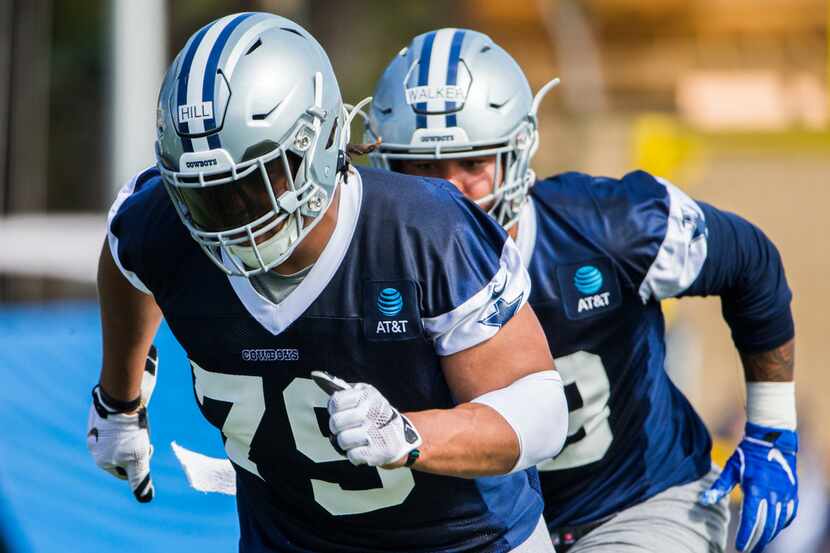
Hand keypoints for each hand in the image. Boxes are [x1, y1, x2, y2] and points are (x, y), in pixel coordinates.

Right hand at [86, 345, 157, 501]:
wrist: (120, 398)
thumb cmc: (129, 431)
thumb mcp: (138, 458)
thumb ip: (140, 478)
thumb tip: (146, 498)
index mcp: (99, 459)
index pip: (122, 471)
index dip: (139, 463)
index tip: (146, 448)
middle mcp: (93, 445)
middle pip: (120, 454)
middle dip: (135, 448)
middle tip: (143, 435)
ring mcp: (95, 428)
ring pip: (119, 438)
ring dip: (131, 434)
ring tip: (139, 424)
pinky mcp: (101, 413)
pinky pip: (116, 422)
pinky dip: (126, 421)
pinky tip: (133, 414)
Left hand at [312, 371, 421, 467]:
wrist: (401, 435)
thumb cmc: (375, 414)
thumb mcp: (364, 395)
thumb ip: (342, 389)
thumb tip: (317, 375)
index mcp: (366, 395)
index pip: (336, 402)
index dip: (334, 409)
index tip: (340, 411)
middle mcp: (371, 412)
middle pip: (335, 423)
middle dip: (337, 427)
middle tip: (346, 427)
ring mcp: (374, 433)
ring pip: (342, 440)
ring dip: (346, 442)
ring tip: (356, 438)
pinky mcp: (377, 452)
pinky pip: (351, 455)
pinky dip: (354, 454)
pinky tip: (363, 447)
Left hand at [700, 422, 797, 552]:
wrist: (771, 441)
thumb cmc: (747, 455)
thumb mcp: (731, 468)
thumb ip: (719, 486)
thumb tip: (704, 500)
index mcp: (756, 489)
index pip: (751, 520)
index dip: (746, 535)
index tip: (740, 546)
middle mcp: (773, 494)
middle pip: (766, 526)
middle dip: (757, 541)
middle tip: (749, 550)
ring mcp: (785, 494)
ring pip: (779, 522)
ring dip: (769, 535)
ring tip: (759, 543)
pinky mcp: (792, 493)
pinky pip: (789, 514)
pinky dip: (781, 524)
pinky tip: (774, 529)